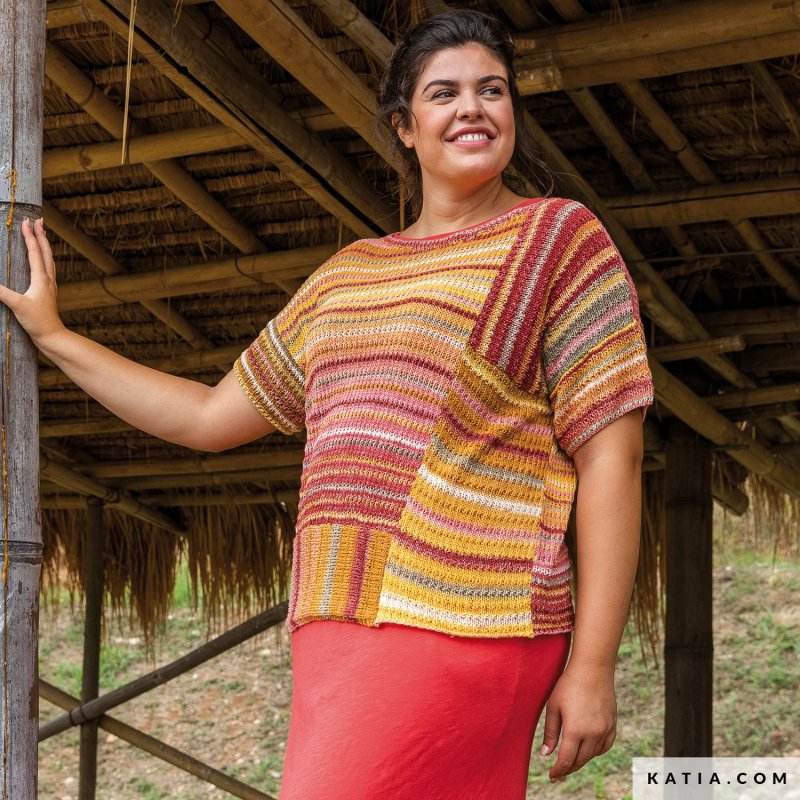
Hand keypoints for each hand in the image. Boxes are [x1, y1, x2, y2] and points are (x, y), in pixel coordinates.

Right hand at [0, 218, 64, 345]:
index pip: (35, 252)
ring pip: (49, 260)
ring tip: (42, 234)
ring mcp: (50, 285)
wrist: (52, 336)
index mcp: (41, 279)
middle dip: (41, 235)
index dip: (30, 236)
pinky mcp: (48, 292)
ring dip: (45, 245)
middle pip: (46, 252)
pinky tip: (42, 260)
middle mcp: (48, 279)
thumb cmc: (37, 321)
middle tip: (38, 220)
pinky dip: (45, 258)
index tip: (26, 222)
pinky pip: (48, 269)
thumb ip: (1, 292)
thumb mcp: (17, 305)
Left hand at [539, 664, 616, 781]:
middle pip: (580, 761)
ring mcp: (605, 730)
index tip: (552, 776)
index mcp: (575, 730)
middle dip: (568, 768)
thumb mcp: (553, 706)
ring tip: (571, 759)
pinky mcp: (612, 724)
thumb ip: (550, 732)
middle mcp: (592, 734)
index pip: (566, 760)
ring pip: (593, 755)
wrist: (593, 668)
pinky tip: (588, 749)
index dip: (558, 770)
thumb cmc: (568, 684)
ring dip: (581, 760)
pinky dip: (596, 751)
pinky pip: (605, 746)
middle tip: (559, 772)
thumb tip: (546, 754)